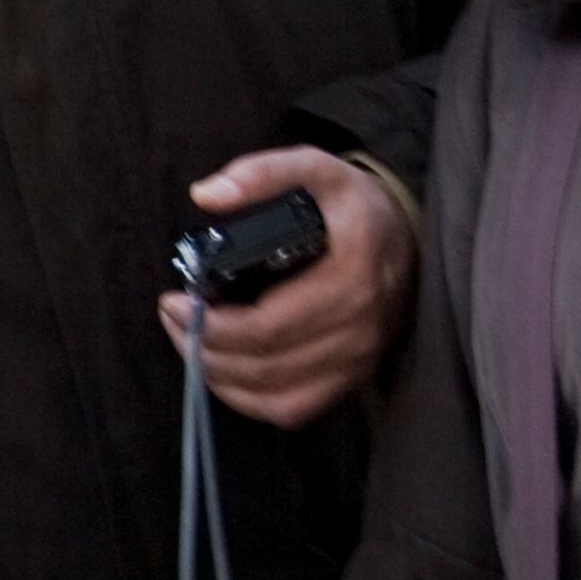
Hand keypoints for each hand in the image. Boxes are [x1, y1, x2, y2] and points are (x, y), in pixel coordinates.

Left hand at [163, 148, 417, 428]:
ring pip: (274, 394)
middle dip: (204, 347)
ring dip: (219, 376)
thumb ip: (263, 173)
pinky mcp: (350, 378)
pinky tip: (224, 370)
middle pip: (265, 363)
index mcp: (352, 276)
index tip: (174, 302)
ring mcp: (358, 360)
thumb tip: (206, 195)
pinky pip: (292, 409)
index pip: (269, 325)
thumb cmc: (357, 207)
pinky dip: (249, 399)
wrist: (407, 240)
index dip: (212, 324)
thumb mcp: (318, 169)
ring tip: (190, 341)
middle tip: (172, 318)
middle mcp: (360, 328)